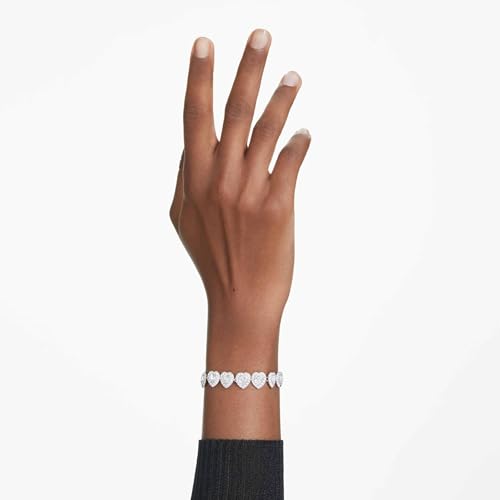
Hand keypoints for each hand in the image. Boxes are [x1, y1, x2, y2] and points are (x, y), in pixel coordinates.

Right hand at [170, 29, 310, 343]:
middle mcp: (220, 180)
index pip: (194, 117)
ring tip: (293, 75)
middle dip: (246, 69)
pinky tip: (304, 132)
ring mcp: (248, 193)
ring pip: (266, 134)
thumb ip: (184, 179)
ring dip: (281, 100)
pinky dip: (298, 146)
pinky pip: (290, 165)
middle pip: (233, 113)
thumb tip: (189, 146)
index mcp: (195, 179)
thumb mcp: (183, 219)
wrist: (239, 300)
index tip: (205, 44)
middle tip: (261, 34)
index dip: (199, 78)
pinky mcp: (277, 208)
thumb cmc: (213, 258)